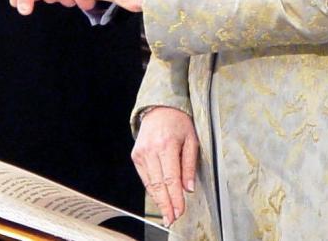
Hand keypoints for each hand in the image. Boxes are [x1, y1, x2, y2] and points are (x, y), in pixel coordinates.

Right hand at [132, 107, 198, 226]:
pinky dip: (152, 190)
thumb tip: (189, 188)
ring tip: (167, 213)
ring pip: (150, 183)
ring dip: (159, 200)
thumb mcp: (191, 140)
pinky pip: (145, 178)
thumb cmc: (178, 123)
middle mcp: (151, 150)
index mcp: (166, 145)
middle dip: (166, 204)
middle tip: (172, 218)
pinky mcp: (136, 156)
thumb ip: (189, 165)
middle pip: (158, 184)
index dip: (175, 198)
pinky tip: (160, 198)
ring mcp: (141, 153)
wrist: (159, 109)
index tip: (180, 211)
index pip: (171, 179)